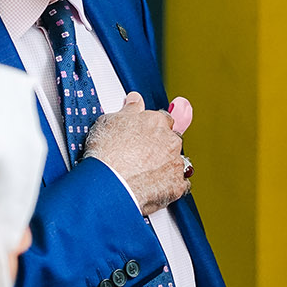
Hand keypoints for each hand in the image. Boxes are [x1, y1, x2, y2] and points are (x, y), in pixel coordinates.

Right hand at [84, 91, 190, 214]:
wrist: (110, 184)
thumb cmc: (107, 153)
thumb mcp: (109, 121)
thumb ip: (129, 109)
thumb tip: (135, 99)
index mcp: (156, 121)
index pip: (163, 119)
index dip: (152, 128)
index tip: (145, 135)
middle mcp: (171, 140)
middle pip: (171, 140)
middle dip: (160, 146)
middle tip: (141, 155)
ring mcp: (176, 163)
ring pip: (176, 161)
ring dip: (165, 165)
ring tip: (145, 174)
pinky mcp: (178, 185)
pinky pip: (180, 184)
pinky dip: (170, 186)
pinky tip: (155, 187)